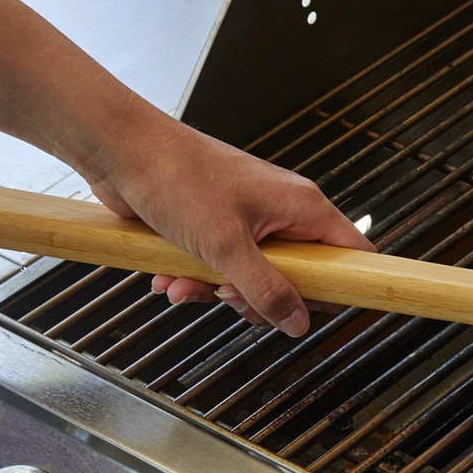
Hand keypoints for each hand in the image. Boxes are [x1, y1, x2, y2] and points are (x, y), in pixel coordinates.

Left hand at [85, 115, 371, 336]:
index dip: (341, 287)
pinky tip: (170, 278)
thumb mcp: (226, 246)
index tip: (310, 310)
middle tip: (232, 296)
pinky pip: (223, 268)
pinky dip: (198, 278)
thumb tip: (298, 323)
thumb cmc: (175, 176)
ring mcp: (250, 220)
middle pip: (300, 277)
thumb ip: (266, 290)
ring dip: (220, 291)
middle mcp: (283, 213)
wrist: (119, 149)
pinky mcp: (218, 227)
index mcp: (302, 207)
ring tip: (187, 285)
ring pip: (257, 278)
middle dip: (262, 297)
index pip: (353, 254)